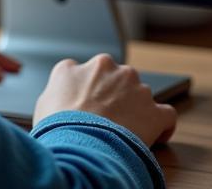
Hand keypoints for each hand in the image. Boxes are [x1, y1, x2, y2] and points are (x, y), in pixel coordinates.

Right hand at [34, 53, 176, 147]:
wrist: (81, 144)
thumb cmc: (59, 127)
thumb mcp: (45, 101)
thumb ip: (60, 89)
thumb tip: (63, 94)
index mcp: (77, 66)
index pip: (84, 72)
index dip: (88, 90)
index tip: (89, 105)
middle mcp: (107, 68)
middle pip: (115, 77)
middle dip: (115, 94)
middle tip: (107, 118)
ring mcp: (133, 87)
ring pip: (140, 93)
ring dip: (136, 108)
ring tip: (127, 131)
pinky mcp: (153, 110)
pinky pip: (166, 113)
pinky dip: (162, 123)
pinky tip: (156, 134)